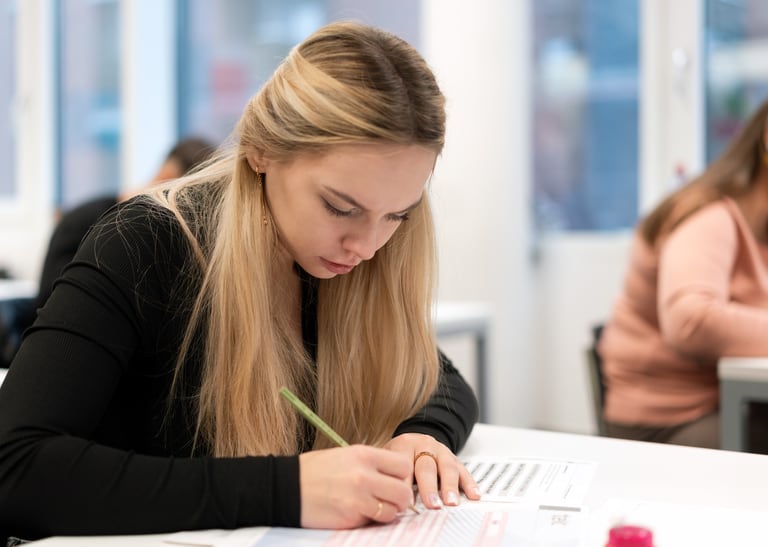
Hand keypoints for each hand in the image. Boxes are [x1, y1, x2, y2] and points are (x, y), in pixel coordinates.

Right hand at [299, 445, 413, 527]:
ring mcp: (358, 498)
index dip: (402, 475)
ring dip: (388, 512)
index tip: (395, 479)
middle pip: (403, 491)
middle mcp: (364, 475)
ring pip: (393, 511)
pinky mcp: (350, 518)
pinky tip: (358, 513)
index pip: (404, 465)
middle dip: (401, 498)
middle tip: (390, 499)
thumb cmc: (315, 470)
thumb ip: (370, 463)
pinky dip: (371, 520)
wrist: (287, 487)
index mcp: (364, 455)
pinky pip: (373, 522)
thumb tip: (394, 475)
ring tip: (374, 507)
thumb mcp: (345, 455)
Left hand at [384, 433, 480, 509]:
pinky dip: (469, 483)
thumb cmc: (399, 457)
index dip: (404, 484)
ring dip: (450, 486)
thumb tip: (390, 504)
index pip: (403, 465)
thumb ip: (391, 477)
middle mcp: (424, 445)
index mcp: (404, 445)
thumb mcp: (389, 461)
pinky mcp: (455, 458)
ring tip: (451, 502)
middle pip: (427, 466)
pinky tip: (474, 495)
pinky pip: (463, 470)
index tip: (405, 502)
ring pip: (447, 467)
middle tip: (432, 504)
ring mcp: (442, 451)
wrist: (414, 441)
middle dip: (429, 487)